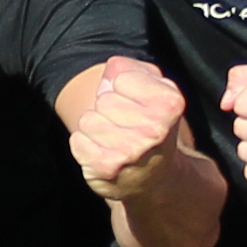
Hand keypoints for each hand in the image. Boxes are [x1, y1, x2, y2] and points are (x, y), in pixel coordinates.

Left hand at [64, 56, 190, 202]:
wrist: (156, 178)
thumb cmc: (151, 125)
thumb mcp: (154, 90)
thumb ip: (132, 69)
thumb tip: (111, 71)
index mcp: (169, 104)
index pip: (121, 78)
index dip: (124, 88)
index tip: (138, 104)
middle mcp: (153, 130)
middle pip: (103, 100)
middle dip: (109, 110)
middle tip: (126, 126)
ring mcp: (129, 152)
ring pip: (88, 120)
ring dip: (96, 129)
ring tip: (116, 140)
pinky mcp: (106, 168)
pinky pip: (77, 141)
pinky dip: (86, 146)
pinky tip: (105, 154)